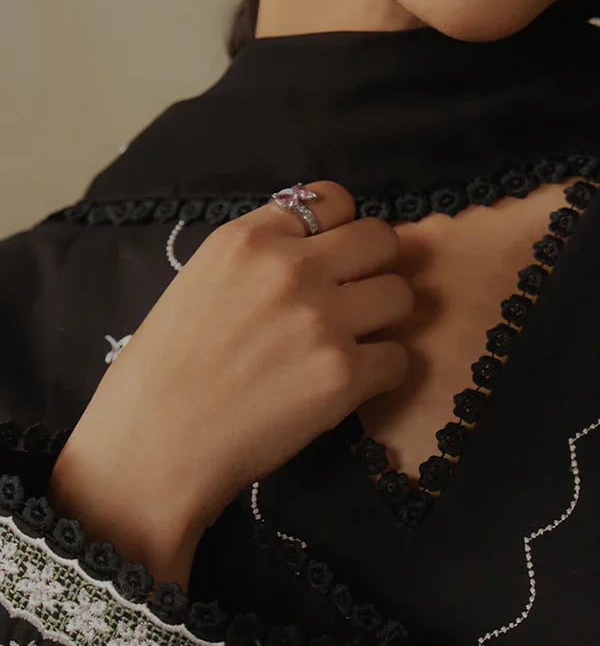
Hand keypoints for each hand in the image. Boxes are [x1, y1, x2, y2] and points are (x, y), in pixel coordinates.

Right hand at [53, 181, 413, 551]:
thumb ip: (262, 253)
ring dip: (383, 320)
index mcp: (250, 238)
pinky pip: (400, 358)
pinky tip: (349, 385)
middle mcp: (290, 268)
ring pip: (400, 294)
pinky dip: (382, 373)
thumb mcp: (203, 277)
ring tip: (352, 343)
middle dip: (374, 267)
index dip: (340, 228)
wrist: (152, 448)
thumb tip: (322, 244)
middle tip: (354, 299)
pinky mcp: (343, 375)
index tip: (331, 256)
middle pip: (380, 238)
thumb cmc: (166, 369)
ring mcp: (321, 320)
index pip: (333, 198)